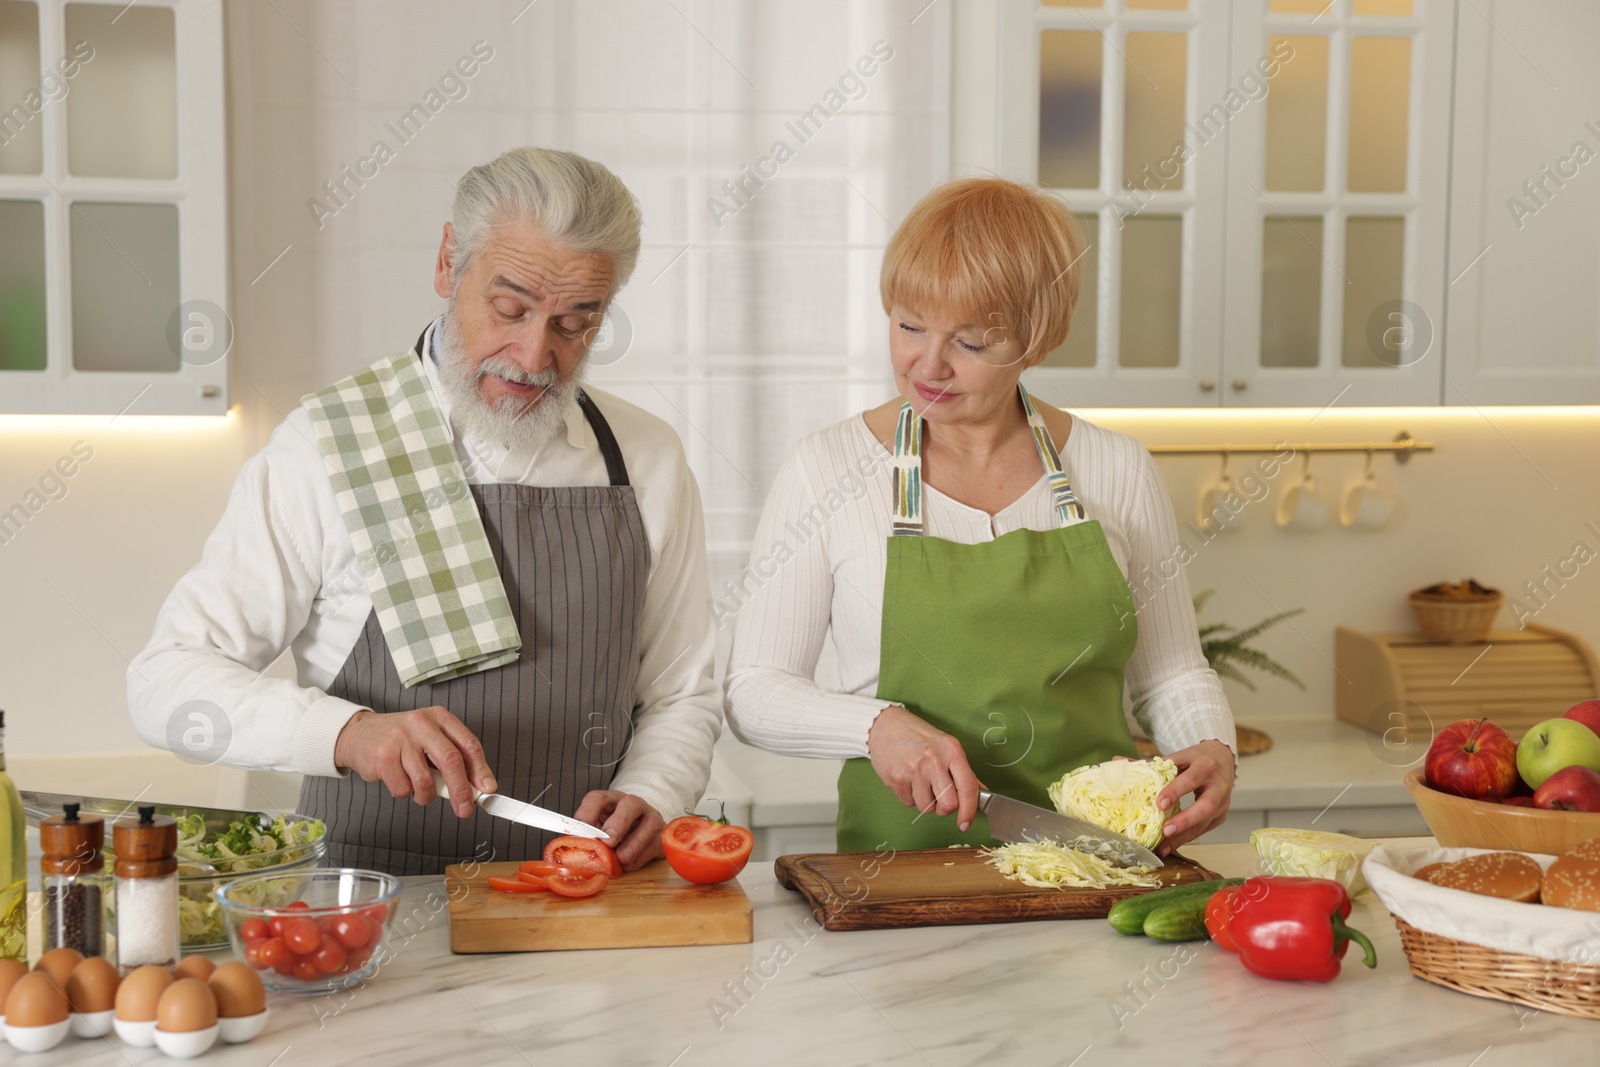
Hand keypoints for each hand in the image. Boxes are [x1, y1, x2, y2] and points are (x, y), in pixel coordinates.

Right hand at [333, 707, 495, 817]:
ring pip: (426, 781)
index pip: (468, 744)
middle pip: (451, 761)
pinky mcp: (383, 756)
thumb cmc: (400, 740)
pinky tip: (398, 780)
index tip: (487, 789)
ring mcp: (401, 739)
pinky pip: (403, 788)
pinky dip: (404, 792)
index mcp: (439, 717)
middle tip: (465, 808)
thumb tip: (476, 785)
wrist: (358, 733)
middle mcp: (422, 724)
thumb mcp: (430, 738)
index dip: (481, 769)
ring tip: (420, 790)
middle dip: (461, 790)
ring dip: (426, 795)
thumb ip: (452, 757)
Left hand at [573, 791, 665, 871]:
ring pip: (649, 823)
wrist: (641, 834)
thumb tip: (572, 849)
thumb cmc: (614, 832)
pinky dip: (640, 857)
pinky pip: (654, 844)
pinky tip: (628, 864)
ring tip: (620, 858)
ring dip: (633, 843)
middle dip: (619, 823)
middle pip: (630, 804)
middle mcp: (633, 805)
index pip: (598, 798)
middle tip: (608, 841)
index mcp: (611, 800)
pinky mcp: (660, 836)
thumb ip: (588, 837)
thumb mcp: (598, 830)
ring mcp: (650, 818)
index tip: (580, 829)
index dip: (588, 812)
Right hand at [866, 704, 984, 830]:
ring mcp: (913, 770)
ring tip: (920, 782)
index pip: (967, 787)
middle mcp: (933, 760)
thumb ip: (963, 770)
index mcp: (951, 750)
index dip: (969, 810)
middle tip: (940, 800)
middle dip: (945, 809)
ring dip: (925, 801)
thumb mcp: (945, 745)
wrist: (885, 725)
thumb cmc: (918, 735)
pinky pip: (909, 803)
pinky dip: (910, 796)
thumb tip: (980, 793)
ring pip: (926, 807)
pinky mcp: (895, 779)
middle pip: (948, 804)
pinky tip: (907, 779)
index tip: (966, 822)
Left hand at [1153, 738, 1235, 856]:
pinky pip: (1204, 829)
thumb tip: (1117, 762)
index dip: (1175, 791)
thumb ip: (1151, 763)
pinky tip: (1171, 845)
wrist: (1223, 758)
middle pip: (1206, 806)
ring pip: (1205, 822)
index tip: (1159, 804)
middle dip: (1185, 820)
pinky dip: (1187, 837)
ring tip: (1164, 847)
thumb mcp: (1177, 756)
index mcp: (1205, 765)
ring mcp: (1223, 802)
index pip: (1191, 779)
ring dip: (1184, 836)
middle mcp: (1218, 785)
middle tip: (1165, 831)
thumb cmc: (1196, 758)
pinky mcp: (1221, 816)